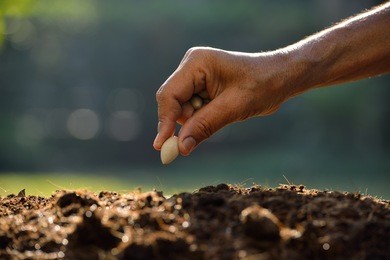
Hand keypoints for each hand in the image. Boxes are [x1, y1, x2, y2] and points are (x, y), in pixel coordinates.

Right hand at [153, 47, 287, 155]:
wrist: (281, 78)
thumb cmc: (262, 85)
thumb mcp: (233, 107)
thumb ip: (204, 126)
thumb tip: (180, 148)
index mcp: (196, 63)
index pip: (170, 95)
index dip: (165, 122)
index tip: (163, 147)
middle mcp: (191, 67)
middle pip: (172, 103)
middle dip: (181, 123)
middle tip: (186, 147)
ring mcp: (195, 77)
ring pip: (181, 109)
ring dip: (194, 122)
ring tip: (221, 116)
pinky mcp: (201, 87)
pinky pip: (192, 109)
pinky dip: (200, 119)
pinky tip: (220, 114)